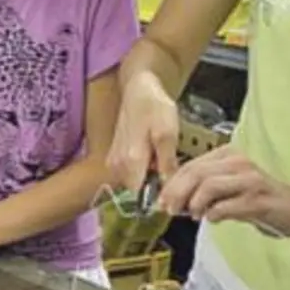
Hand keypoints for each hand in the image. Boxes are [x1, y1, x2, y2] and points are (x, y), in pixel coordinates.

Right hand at [106, 70, 180, 204]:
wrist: (139, 89)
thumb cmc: (154, 107)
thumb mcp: (168, 134)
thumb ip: (167, 165)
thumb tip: (169, 190)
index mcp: (131, 162)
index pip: (141, 199)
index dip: (159, 200)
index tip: (175, 193)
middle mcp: (118, 166)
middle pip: (138, 193)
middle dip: (157, 190)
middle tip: (174, 174)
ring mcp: (114, 163)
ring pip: (135, 184)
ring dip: (151, 180)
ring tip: (167, 164)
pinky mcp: (114, 159)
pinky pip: (130, 175)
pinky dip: (144, 172)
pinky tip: (156, 159)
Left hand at [158, 146, 289, 236]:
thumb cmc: (259, 200)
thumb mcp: (228, 188)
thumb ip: (203, 189)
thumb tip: (174, 199)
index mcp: (228, 156)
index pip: (191, 165)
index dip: (172, 184)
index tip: (162, 200)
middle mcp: (239, 162)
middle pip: (196, 173)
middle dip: (177, 193)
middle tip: (170, 209)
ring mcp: (250, 180)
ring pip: (209, 186)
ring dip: (195, 203)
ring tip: (194, 215)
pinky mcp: (258, 199)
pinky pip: (227, 206)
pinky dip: (214, 214)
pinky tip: (213, 219)